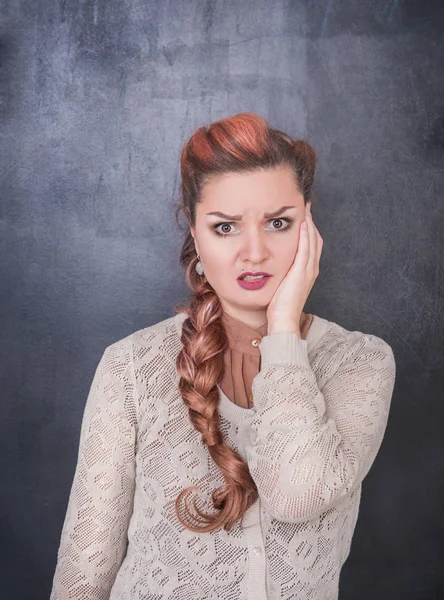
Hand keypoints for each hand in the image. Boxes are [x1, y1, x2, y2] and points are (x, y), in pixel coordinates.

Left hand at [266, 201, 322, 332]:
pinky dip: (306, 235)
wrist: (283, 320)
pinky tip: (303, 224)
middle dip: (311, 221)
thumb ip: (279, 271)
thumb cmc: (278, 306)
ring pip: (313, 241)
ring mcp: (308, 270)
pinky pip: (306, 250)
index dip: (308, 228)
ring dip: (310, 223)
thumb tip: (268, 262)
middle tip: (305, 205)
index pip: (311, 244)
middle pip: (315, 239)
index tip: (302, 215)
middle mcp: (311, 268)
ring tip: (305, 208)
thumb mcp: (279, 283)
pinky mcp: (302, 273)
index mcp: (306, 271)